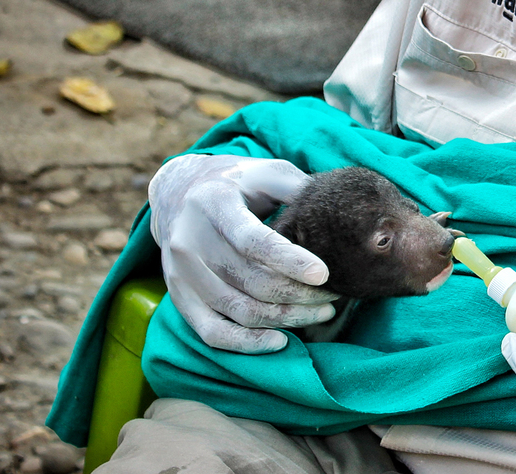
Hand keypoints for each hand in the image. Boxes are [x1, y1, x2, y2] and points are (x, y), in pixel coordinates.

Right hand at [148, 154, 339, 352]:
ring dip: (286, 318)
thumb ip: (296, 187)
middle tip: (335, 295)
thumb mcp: (266, 172)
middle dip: (300, 294)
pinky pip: (212, 332)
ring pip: (239, 310)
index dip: (290, 261)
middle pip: (251, 282)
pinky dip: (247, 343)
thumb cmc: (238, 182)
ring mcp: (180, 273)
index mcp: (213, 204)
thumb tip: (336, 207)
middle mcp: (189, 241)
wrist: (180, 192)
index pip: (253, 241)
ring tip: (322, 312)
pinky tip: (281, 341)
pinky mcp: (179, 297)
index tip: (324, 274)